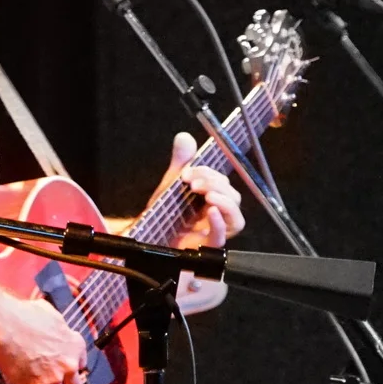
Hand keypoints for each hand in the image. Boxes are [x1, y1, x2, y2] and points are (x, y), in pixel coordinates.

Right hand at [0, 293, 91, 383]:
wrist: (4, 326)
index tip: (68, 371)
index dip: (73, 368)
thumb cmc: (24, 315)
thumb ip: (58, 325)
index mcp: (75, 344)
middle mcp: (69, 364)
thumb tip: (54, 325)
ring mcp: (53, 379)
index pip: (81, 363)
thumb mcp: (50, 313)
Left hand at [157, 133, 245, 248]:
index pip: (223, 183)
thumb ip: (180, 163)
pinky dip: (219, 223)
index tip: (187, 172)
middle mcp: (218, 215)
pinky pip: (221, 237)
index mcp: (213, 199)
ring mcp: (213, 231)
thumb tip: (184, 137)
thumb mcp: (171, 184)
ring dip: (225, 202)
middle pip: (234, 198)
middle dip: (216, 186)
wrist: (146, 234)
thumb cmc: (164, 212)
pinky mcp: (205, 246)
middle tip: (193, 184)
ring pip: (236, 219)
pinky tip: (211, 211)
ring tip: (207, 195)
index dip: (209, 174)